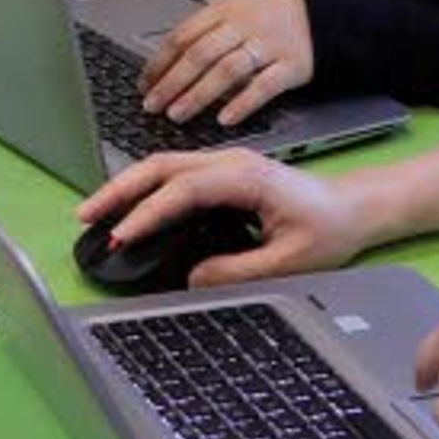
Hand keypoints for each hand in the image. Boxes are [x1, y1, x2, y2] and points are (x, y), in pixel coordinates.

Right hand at [76, 148, 383, 287]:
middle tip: (85, 216)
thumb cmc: (328, 228)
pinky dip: (144, 189)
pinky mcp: (221, 174)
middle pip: (160, 165)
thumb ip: (239, 270)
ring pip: (162, 165)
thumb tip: (193, 277)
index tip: (122, 235)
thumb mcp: (289, 260)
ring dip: (127, 186)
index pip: (183, 188)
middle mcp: (229, 161)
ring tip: (95, 213)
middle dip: (119, 189)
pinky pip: (173, 175)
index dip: (148, 211)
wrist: (353, 208)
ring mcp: (223, 163)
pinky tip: (128, 210)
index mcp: (246, 177)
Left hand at [141, 0, 316, 127]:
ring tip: (178, 115)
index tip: (144, 86)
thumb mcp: (234, 10)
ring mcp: (269, 45)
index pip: (182, 36)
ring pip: (227, 71)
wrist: (322, 13)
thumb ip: (203, 31)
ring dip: (198, 95)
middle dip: (171, 83)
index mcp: (224, 10)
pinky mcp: (292, 65)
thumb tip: (162, 60)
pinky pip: (264, 86)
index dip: (159, 63)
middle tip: (152, 106)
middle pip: (199, 55)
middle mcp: (244, 26)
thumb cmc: (270, 16)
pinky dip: (243, 103)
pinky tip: (225, 119)